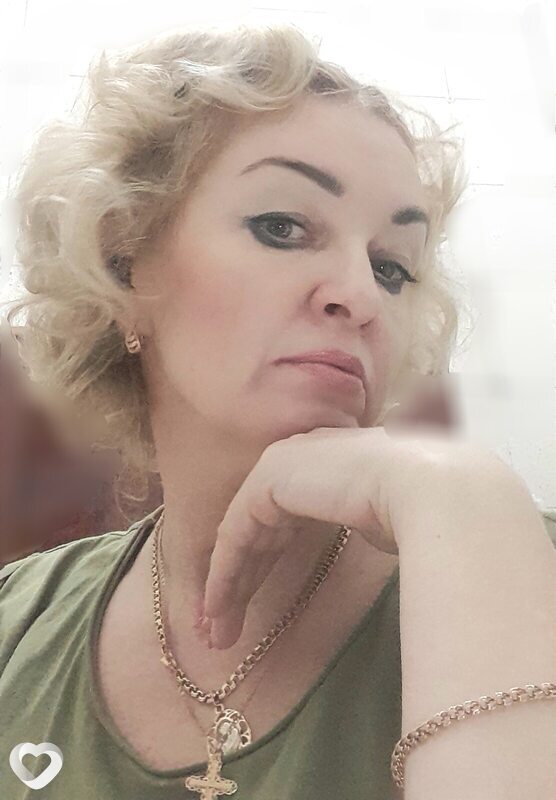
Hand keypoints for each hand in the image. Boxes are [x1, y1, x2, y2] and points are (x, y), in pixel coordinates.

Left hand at [200, 425, 510, 648]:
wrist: (431, 489)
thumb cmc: (424, 510)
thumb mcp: (385, 518)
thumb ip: (366, 519)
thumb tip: (376, 532)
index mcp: (326, 465)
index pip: (284, 521)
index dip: (267, 567)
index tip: (254, 611)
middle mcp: (299, 458)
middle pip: (259, 531)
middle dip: (241, 582)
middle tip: (226, 627)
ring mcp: (281, 465)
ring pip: (242, 535)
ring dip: (228, 586)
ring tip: (217, 633)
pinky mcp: (267, 481)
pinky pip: (236, 534)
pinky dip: (225, 573)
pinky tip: (219, 608)